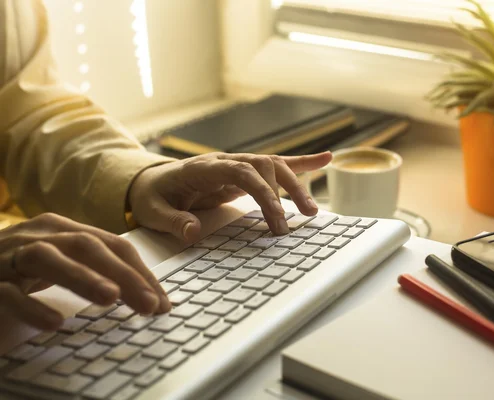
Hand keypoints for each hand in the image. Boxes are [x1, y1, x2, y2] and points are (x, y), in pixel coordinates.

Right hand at [0, 214, 169, 329]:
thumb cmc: (21, 267)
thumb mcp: (63, 262)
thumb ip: (97, 270)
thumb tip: (149, 294)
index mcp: (63, 228)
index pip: (112, 244)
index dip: (140, 271)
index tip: (163, 302)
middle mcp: (39, 235)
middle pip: (87, 246)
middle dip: (123, 274)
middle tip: (150, 305)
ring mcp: (10, 256)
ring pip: (48, 258)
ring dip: (82, 277)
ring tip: (111, 298)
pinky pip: (8, 292)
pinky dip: (31, 307)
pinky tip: (54, 322)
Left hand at [128, 152, 331, 242]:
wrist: (151, 181)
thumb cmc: (153, 196)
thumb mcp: (152, 212)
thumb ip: (172, 221)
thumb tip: (193, 232)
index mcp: (203, 167)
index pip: (241, 172)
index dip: (262, 191)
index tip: (276, 217)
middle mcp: (225, 161)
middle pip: (264, 167)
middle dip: (282, 194)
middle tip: (287, 227)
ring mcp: (238, 164)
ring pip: (274, 166)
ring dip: (296, 185)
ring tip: (312, 210)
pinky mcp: (245, 173)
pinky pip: (277, 164)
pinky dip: (302, 162)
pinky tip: (326, 158)